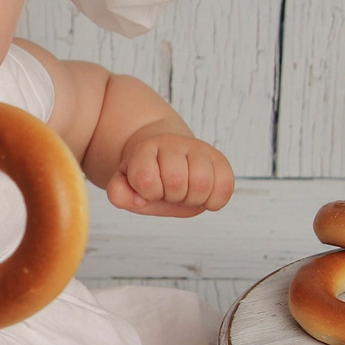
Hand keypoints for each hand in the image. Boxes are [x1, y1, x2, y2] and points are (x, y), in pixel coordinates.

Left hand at [109, 127, 234, 217]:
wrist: (168, 159)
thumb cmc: (147, 177)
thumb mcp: (125, 185)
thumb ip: (119, 194)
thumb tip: (138, 199)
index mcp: (146, 150)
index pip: (146, 179)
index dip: (148, 193)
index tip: (149, 188)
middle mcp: (173, 144)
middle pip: (176, 182)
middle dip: (171, 197)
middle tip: (169, 191)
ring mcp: (198, 149)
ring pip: (202, 183)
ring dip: (193, 199)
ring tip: (186, 192)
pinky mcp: (220, 159)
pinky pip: (225, 186)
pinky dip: (215, 200)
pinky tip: (204, 196)